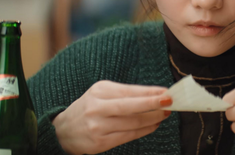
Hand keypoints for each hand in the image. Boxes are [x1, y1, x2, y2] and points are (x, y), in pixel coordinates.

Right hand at [52, 80, 172, 154]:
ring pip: (132, 122)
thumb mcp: (102, 94)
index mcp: (99, 91)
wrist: (64, 131)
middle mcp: (97, 108)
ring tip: (164, 114)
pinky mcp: (100, 142)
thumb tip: (155, 93)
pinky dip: (144, 130)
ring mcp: (98, 126)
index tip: (167, 92)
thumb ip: (125, 93)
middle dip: (153, 104)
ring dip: (152, 118)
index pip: (129, 91)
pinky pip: (128, 135)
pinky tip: (153, 125)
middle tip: (170, 102)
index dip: (150, 92)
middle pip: (131, 106)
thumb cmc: (89, 108)